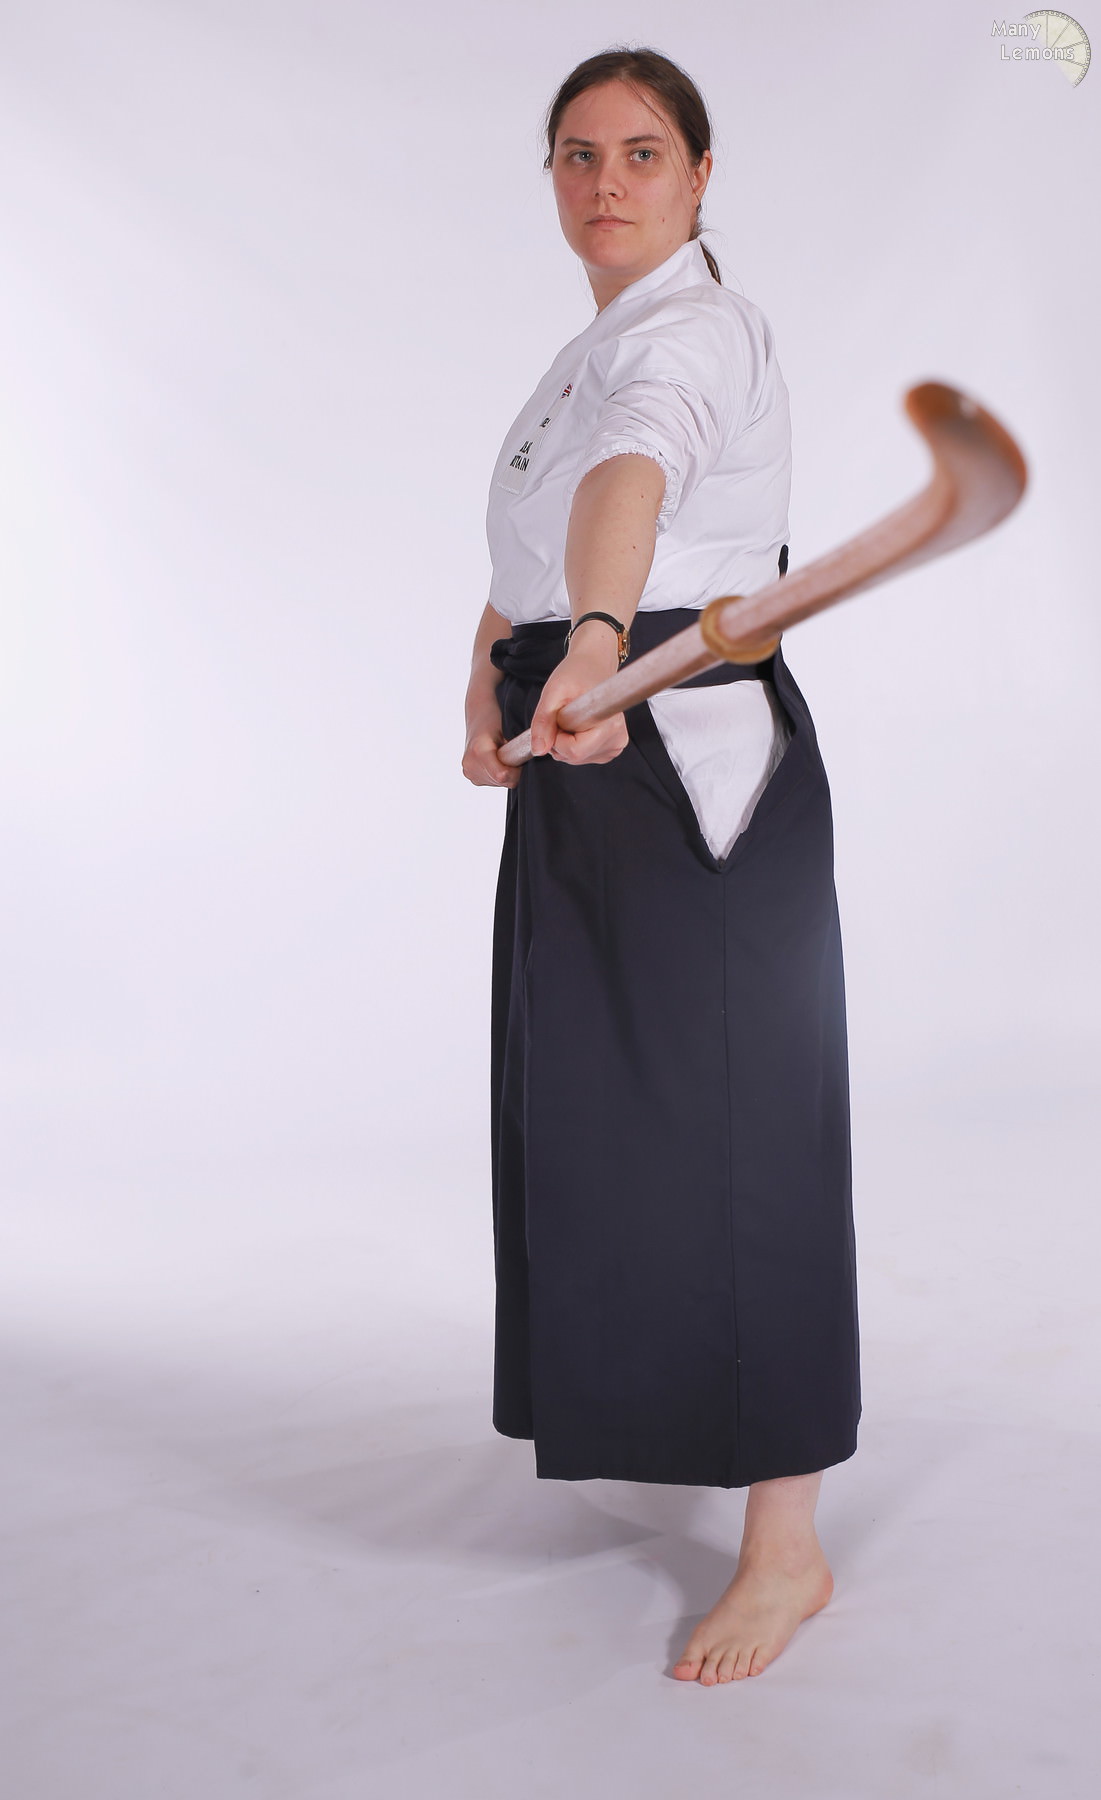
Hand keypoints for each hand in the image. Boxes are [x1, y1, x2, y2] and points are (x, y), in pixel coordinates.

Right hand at [462, 716, 520, 787]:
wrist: (479, 716)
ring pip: (499, 783)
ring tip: (503, 755)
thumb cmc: (495, 719)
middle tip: (513, 754)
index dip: (518, 771)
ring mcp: (468, 772)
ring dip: (507, 773)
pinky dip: (500, 774)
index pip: (502, 775)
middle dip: (513, 771)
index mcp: (478, 751)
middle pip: (503, 781)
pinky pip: (493, 782)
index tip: (523, 760)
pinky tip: (497, 760)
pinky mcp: (470, 775)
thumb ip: (516, 748)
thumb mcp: (509, 729)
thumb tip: (531, 758)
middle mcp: (470, 764)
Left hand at [529, 625, 628, 764]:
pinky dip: (573, 742)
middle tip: (564, 714)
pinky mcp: (611, 748)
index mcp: (609, 726)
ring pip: (576, 758)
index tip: (560, 716)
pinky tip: (580, 724)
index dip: (557, 737)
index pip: (574, 751)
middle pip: (573, 757)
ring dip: (565, 741)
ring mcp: (615, 745)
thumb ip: (543, 722)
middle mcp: (617, 739)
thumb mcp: (553, 691)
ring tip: (574, 716)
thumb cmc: (576, 673)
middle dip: (559, 739)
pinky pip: (582, 755)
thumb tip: (538, 750)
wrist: (593, 665)